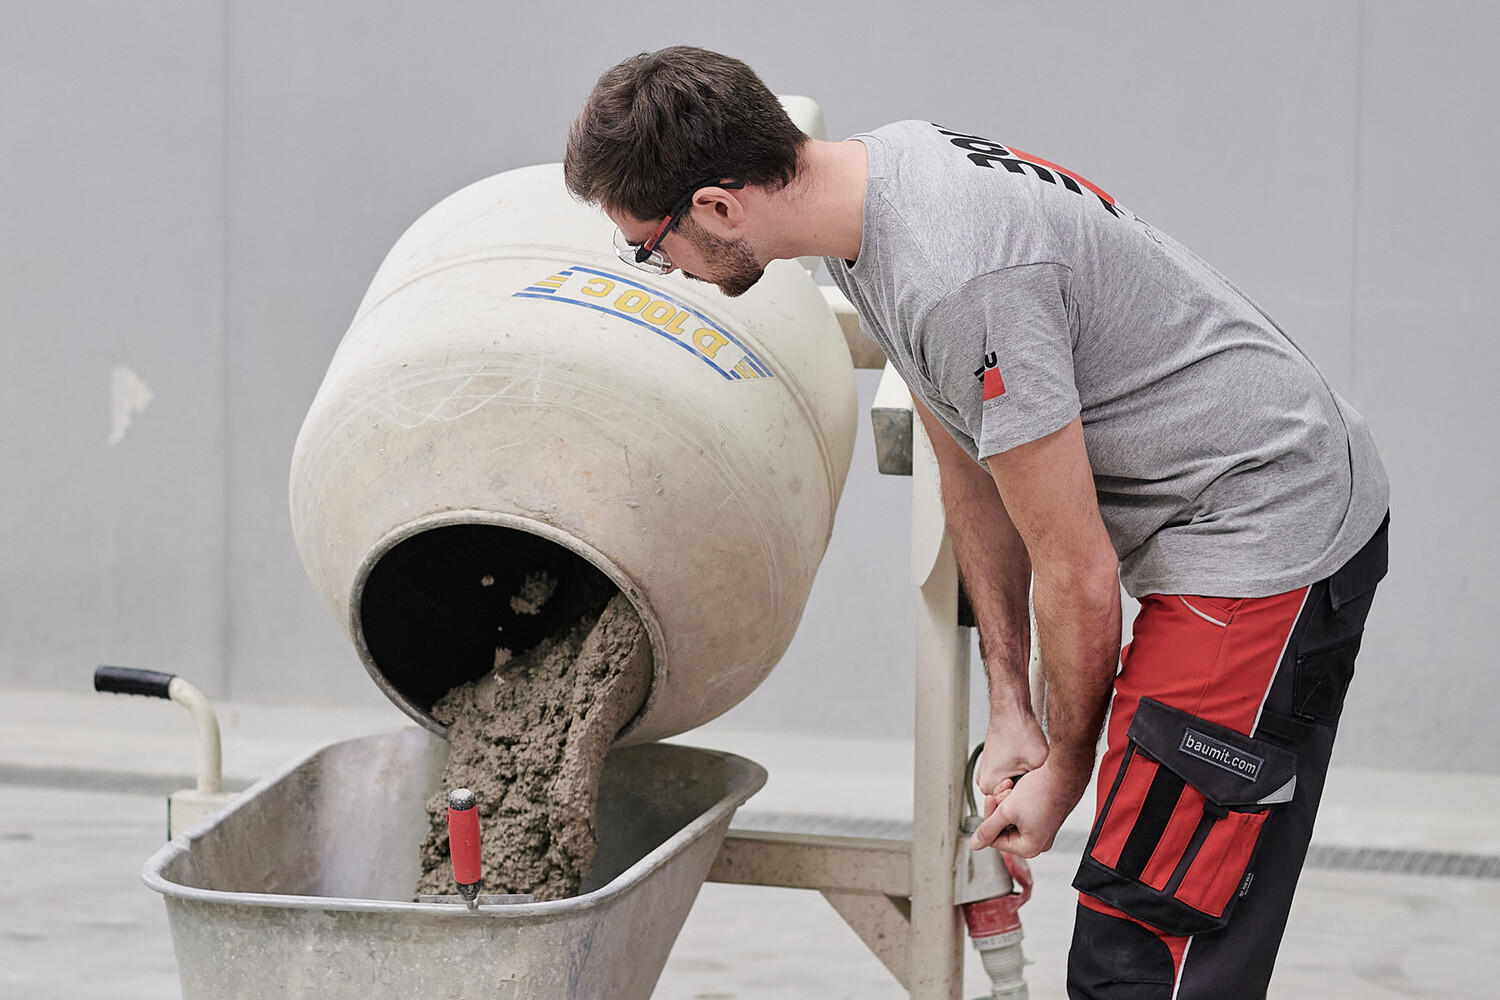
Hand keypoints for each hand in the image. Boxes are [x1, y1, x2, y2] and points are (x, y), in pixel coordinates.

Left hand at [968, 756, 1086, 857]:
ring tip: (1010, 788)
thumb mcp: (1006, 811)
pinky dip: (1014, 801)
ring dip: (1005, 802)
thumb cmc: (1041, 792)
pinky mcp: (1043, 819)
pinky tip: (1015, 788)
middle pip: (1002, 830)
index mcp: (1029, 847)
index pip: (995, 840)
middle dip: (998, 809)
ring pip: (1009, 819)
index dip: (989, 818)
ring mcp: (1041, 831)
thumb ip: (987, 828)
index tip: (991, 799)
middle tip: (1000, 792)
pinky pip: (1020, 814)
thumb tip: (975, 845)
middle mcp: (1037, 843)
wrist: (1062, 774)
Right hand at [976, 714, 1048, 796]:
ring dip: (1022, 784)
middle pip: (1009, 800)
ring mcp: (985, 774)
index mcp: (989, 785)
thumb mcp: (1038, 764)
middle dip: (1024, 793)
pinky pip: (1006, 779)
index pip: (1011, 807)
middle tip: (1039, 779)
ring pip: (1009, 789)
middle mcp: (983, 782)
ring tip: (1033, 771)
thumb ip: (1039, 786)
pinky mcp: (990, 766)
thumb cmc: (1022, 734)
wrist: (1012, 711)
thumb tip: (1046, 799)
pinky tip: (1028, 765)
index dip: (1028, 800)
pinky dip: (1017, 776)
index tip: (1038, 788)